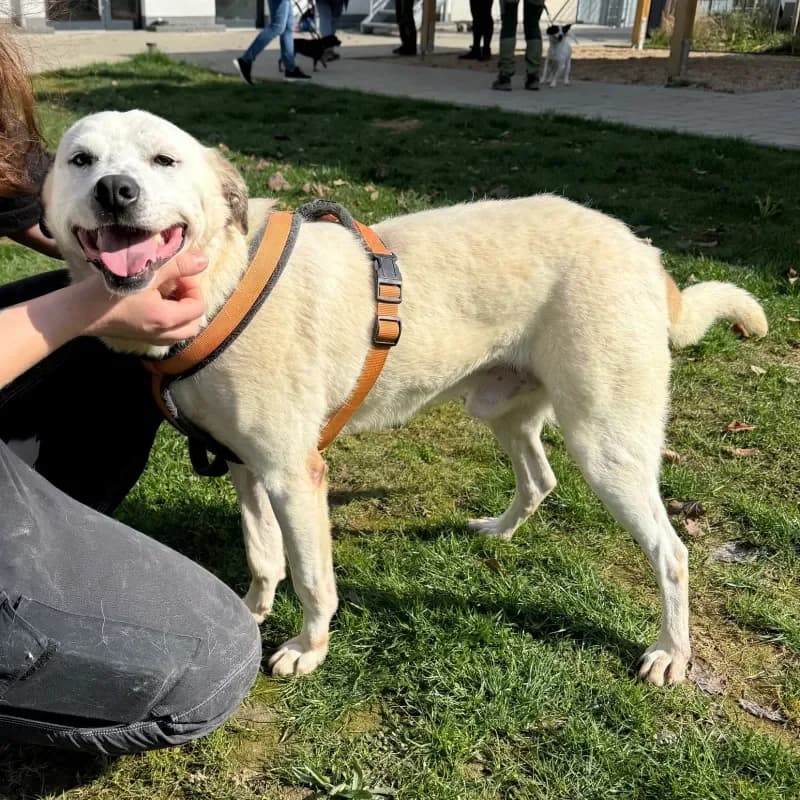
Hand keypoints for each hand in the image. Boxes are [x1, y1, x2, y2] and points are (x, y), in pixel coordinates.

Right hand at [83, 252, 207, 343]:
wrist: (79, 311)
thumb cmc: (111, 290)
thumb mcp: (147, 272)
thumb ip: (178, 265)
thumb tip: (204, 260)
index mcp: (167, 319)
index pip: (198, 307)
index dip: (193, 287)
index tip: (178, 273)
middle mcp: (163, 335)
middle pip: (193, 324)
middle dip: (190, 303)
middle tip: (176, 285)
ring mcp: (150, 339)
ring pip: (180, 331)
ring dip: (180, 313)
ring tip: (166, 294)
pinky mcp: (138, 338)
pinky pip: (165, 334)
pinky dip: (167, 321)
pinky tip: (153, 303)